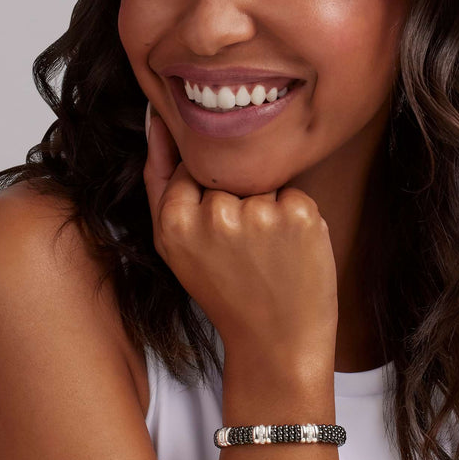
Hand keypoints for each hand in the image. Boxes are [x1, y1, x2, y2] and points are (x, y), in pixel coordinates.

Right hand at [142, 103, 338, 383]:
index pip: (191, 167)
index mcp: (174, 223)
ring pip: (263, 180)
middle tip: (245, 251)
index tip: (221, 230)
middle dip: (239, 200)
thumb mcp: (175, 246)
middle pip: (229, 173)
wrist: (276, 342)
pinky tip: (290, 250)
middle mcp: (215, 216)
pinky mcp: (300, 216)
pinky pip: (295, 193)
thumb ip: (160, 180)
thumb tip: (159, 118)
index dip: (210, 196)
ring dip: (269, 207)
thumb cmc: (226, 291)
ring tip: (268, 252)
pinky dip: (296, 216)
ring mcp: (259, 215)